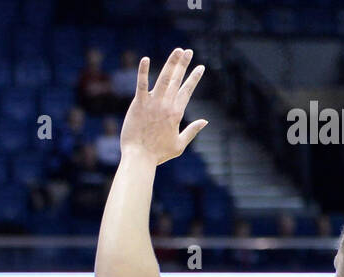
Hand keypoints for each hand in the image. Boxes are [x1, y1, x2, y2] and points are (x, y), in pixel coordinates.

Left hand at [120, 48, 206, 165]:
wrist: (140, 158)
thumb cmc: (158, 155)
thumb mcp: (179, 145)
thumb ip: (192, 131)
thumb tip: (205, 121)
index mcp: (176, 113)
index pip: (187, 91)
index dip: (194, 78)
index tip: (200, 67)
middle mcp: (166, 105)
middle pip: (177, 80)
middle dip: (184, 64)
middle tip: (189, 51)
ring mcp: (153, 103)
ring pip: (164, 78)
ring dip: (172, 63)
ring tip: (178, 50)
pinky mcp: (138, 104)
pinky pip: (141, 84)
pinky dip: (144, 71)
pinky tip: (145, 59)